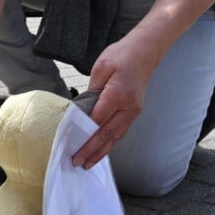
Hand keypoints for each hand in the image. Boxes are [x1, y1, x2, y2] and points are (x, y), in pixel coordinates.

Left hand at [72, 35, 157, 169]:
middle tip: (76, 161)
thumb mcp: (101, 67)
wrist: (144, 52)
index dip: (83, 133)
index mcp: (118, 94)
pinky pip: (120, 131)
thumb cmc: (122, 55)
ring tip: (87, 163)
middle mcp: (128, 106)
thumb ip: (92, 90)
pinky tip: (101, 150)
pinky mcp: (134, 112)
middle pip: (107, 133)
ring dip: (101, 151)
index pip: (97, 119)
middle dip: (90, 149)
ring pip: (115, 136)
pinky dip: (110, 143)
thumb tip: (82, 109)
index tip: (70, 143)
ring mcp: (133, 111)